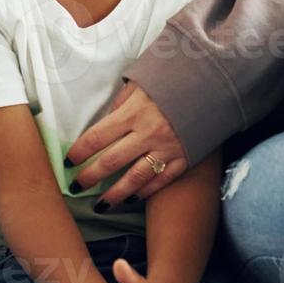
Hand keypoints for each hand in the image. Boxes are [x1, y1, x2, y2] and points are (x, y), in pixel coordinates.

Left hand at [67, 83, 186, 207]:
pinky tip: (132, 198)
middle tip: (76, 187)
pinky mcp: (185, 158)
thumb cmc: (173, 77)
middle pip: (111, 162)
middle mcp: (148, 133)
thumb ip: (122, 103)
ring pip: (135, 179)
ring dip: (114, 194)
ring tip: (100, 205)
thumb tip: (107, 121)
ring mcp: (168, 149)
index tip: (68, 162)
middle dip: (89, 177)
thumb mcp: (142, 81)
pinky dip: (145, 191)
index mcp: (134, 112)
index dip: (80, 152)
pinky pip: (161, 180)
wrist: (214, 82)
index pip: (97, 137)